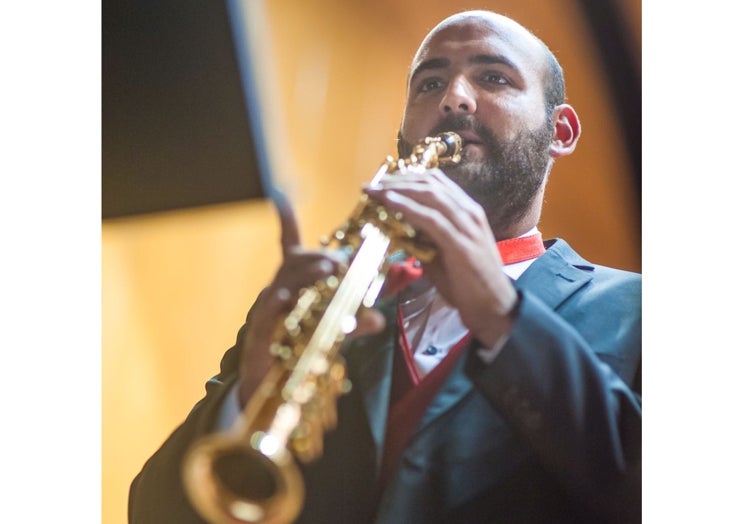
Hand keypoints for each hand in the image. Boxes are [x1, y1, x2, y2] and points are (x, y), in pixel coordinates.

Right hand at [238, 192, 384, 407]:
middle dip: (321, 257)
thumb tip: (378, 319)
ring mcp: (268, 304)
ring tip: (328, 270)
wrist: (269, 379)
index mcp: (293, 280)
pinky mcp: (259, 326)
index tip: (280, 195)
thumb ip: (353, 322)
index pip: (289, 244)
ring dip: (308, 274)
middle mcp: (279, 286)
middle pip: (297, 261)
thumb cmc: (299, 344)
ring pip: (286, 281)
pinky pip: (268, 310)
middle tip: (343, 262)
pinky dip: (278, 303)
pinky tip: (287, 299)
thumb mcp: (331, 330)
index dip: (285, 220)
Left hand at [363, 169, 517, 347]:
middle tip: (372, 184)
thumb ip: (424, 240)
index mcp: (467, 212)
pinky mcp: (461, 243)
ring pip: (429, 194)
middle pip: (430, 183)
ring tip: (374, 190)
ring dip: (398, 190)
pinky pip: (431, 219)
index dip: (407, 178)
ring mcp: (467, 225)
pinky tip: (389, 203)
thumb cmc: (468, 284)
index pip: (436, 182)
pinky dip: (408, 207)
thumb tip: (396, 231)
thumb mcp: (442, 255)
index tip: (382, 182)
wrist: (493, 307)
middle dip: (397, 180)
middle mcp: (469, 212)